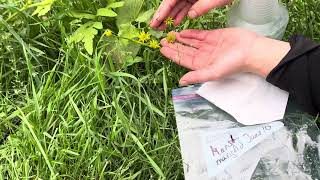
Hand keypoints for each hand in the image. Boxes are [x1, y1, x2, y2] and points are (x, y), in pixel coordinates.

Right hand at [150, 0, 231, 29]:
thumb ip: (202, 6)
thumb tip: (190, 15)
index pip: (170, 0)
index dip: (161, 12)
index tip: (154, 22)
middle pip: (171, 3)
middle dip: (163, 15)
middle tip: (155, 28)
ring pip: (177, 6)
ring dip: (171, 16)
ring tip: (165, 28)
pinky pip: (186, 6)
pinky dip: (181, 14)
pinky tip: (177, 22)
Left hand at [160, 28, 290, 85]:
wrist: (250, 50)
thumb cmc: (234, 64)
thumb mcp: (213, 73)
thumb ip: (196, 76)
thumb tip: (180, 81)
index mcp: (201, 66)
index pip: (183, 60)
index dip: (172, 55)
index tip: (162, 50)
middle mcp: (203, 56)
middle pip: (185, 51)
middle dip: (173, 46)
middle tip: (162, 41)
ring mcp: (208, 46)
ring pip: (190, 42)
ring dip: (180, 39)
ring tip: (169, 35)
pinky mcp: (214, 36)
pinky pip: (199, 35)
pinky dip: (190, 33)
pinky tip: (182, 32)